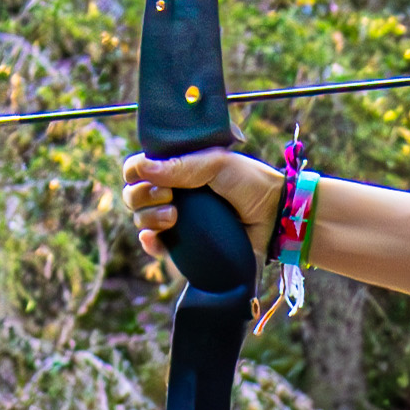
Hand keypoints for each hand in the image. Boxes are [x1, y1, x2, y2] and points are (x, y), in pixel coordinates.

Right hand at [122, 144, 281, 265]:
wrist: (275, 217)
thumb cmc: (250, 183)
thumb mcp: (218, 163)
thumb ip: (181, 165)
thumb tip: (142, 169)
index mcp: (178, 168)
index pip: (139, 168)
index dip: (137, 173)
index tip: (155, 178)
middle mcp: (173, 192)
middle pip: (134, 195)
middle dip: (142, 196)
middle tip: (170, 198)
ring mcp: (177, 219)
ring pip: (141, 220)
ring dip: (148, 218)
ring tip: (174, 217)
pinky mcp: (183, 245)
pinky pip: (153, 246)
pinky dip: (149, 243)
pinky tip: (157, 239)